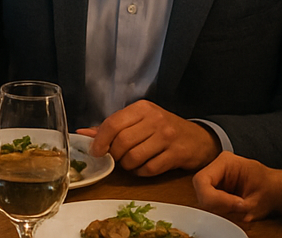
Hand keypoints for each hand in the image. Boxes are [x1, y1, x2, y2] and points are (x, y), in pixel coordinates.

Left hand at [76, 100, 219, 174]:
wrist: (198, 139)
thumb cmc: (163, 128)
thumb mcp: (139, 121)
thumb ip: (112, 127)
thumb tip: (83, 133)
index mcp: (141, 108)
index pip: (113, 123)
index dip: (100, 140)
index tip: (96, 151)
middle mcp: (154, 119)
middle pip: (122, 142)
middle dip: (115, 155)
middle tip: (116, 159)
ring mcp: (167, 137)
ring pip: (134, 157)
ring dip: (127, 166)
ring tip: (130, 163)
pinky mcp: (176, 155)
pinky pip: (149, 169)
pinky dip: (141, 173)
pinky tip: (142, 168)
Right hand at [193, 152, 281, 222]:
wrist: (276, 190)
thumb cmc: (270, 188)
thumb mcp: (257, 199)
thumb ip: (239, 207)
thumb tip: (225, 216)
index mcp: (224, 162)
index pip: (202, 180)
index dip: (215, 198)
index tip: (238, 206)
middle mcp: (216, 170)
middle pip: (201, 192)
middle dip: (219, 206)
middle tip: (241, 211)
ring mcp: (215, 181)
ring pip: (205, 202)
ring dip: (222, 212)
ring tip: (243, 212)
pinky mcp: (216, 192)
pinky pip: (212, 207)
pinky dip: (224, 214)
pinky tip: (238, 213)